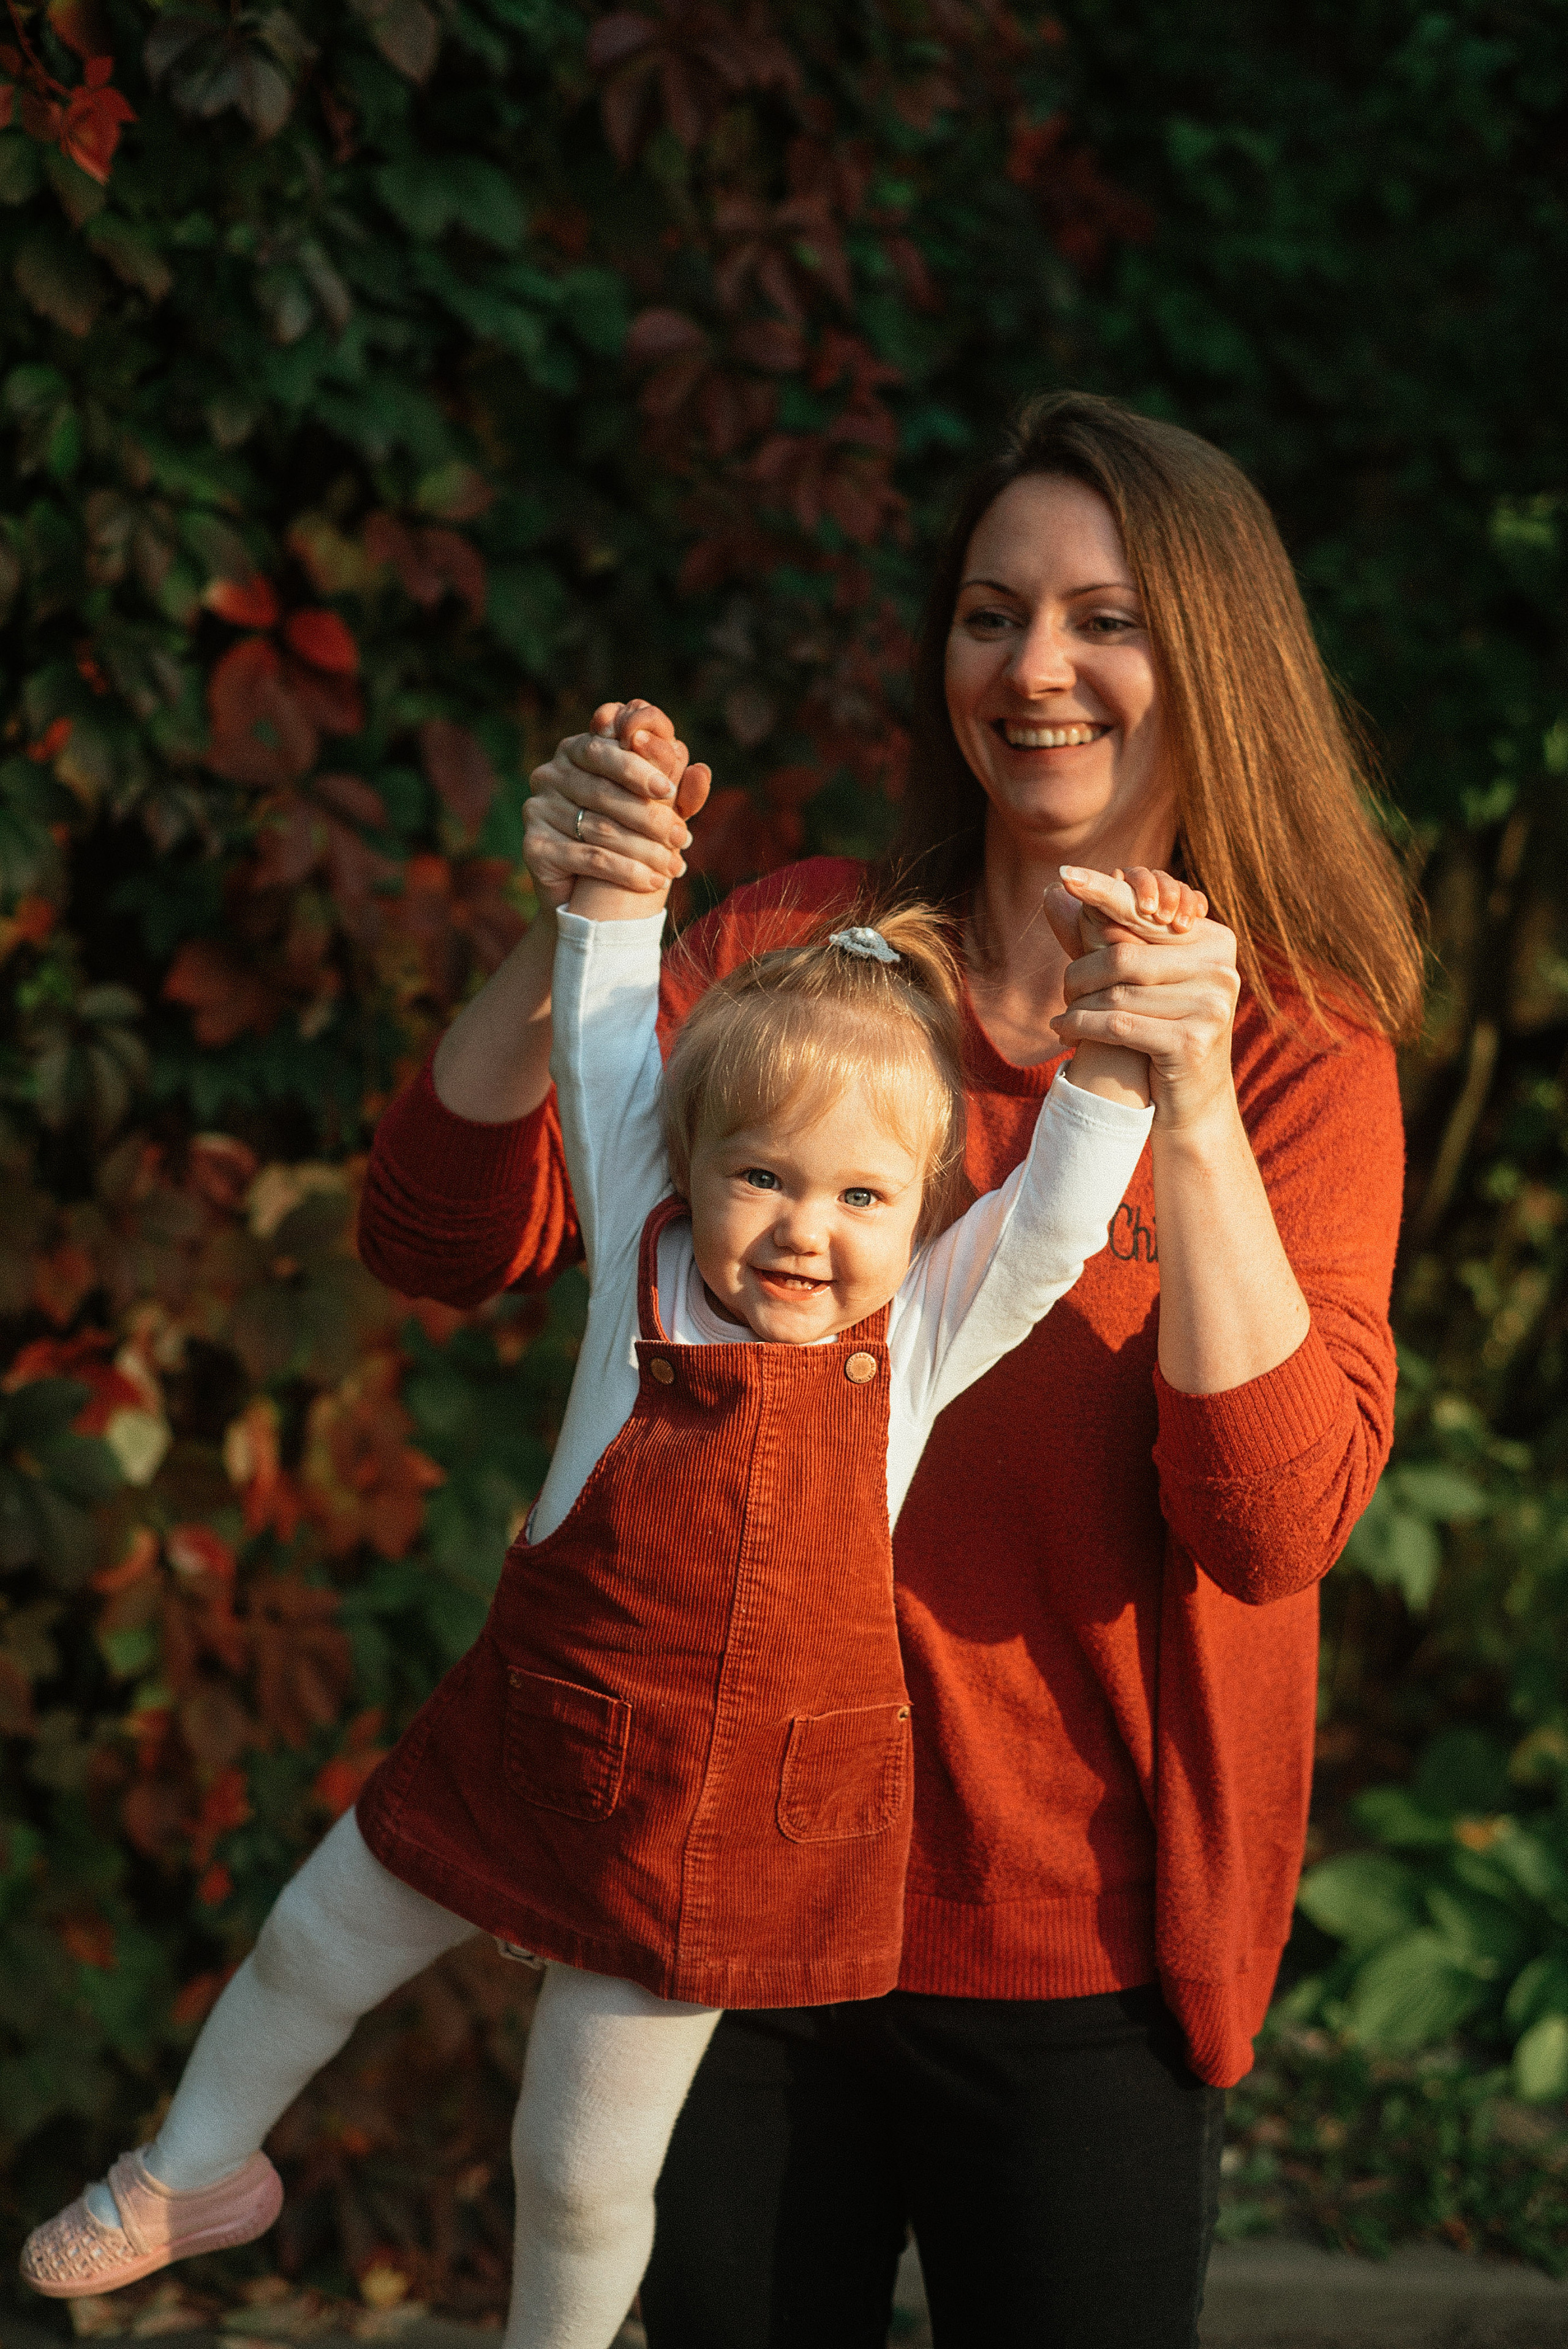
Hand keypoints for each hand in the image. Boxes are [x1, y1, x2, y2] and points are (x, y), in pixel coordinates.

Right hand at [524, 701, 712, 906]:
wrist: (585, 891)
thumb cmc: (626, 836)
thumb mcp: (655, 808)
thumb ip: (677, 788)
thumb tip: (702, 769)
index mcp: (575, 750)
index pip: (604, 750)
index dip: (638, 769)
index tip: (669, 792)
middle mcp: (549, 774)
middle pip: (604, 792)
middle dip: (650, 818)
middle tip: (682, 838)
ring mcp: (537, 809)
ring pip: (600, 828)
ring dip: (645, 849)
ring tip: (675, 866)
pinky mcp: (534, 846)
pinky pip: (589, 857)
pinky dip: (627, 871)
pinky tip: (653, 882)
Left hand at [1045, 865, 1238, 1131]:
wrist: (1192, 1105)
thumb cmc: (1160, 1034)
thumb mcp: (1138, 983)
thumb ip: (1103, 938)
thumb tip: (1051, 893)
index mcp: (1214, 941)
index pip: (1147, 913)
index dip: (1104, 893)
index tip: (1064, 875)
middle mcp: (1220, 968)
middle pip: (1123, 955)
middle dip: (1081, 973)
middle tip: (1063, 991)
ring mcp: (1211, 1005)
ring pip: (1117, 992)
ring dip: (1078, 1006)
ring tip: (1063, 1016)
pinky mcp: (1193, 1042)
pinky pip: (1118, 1024)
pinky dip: (1082, 1028)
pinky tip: (1063, 1034)